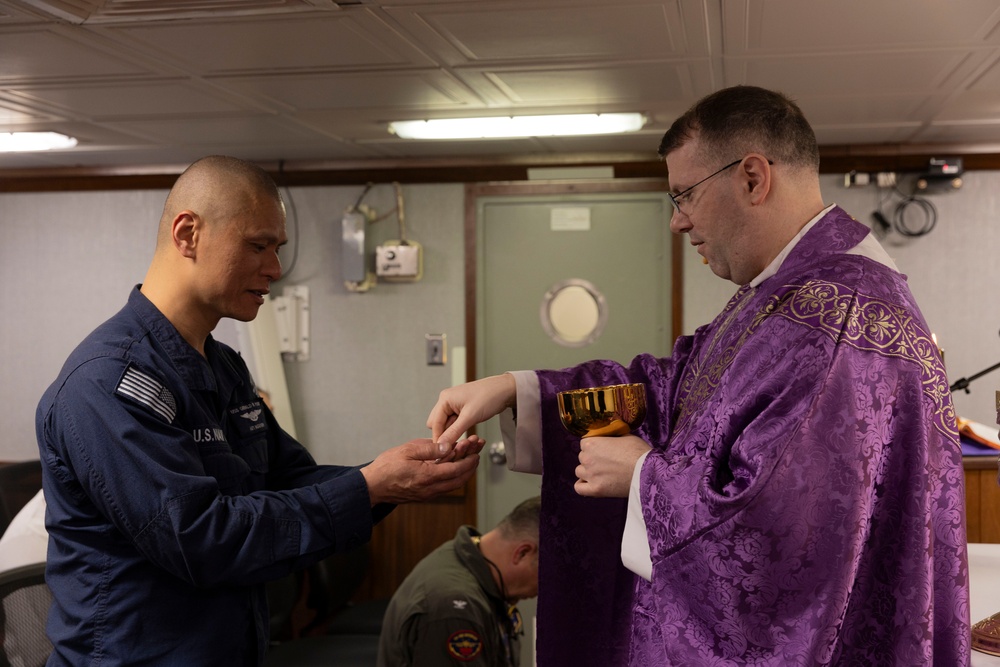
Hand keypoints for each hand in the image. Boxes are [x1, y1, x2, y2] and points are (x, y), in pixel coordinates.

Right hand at [361, 436, 483, 505]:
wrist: (372, 486)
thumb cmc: (386, 467)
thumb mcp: (408, 450)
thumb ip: (430, 448)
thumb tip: (448, 446)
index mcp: (428, 476)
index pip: (456, 469)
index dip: (469, 460)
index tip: (476, 451)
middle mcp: (431, 488)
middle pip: (459, 480)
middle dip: (471, 466)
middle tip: (477, 454)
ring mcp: (428, 494)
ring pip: (453, 485)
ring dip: (463, 472)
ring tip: (469, 460)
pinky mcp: (424, 495)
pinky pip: (444, 487)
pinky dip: (453, 477)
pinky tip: (453, 468)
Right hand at [426, 374, 515, 454]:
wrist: (506, 389)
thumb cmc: (489, 397)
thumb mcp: (470, 417)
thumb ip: (453, 431)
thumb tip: (441, 444)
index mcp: (444, 399)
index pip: (434, 424)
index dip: (439, 439)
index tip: (444, 452)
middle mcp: (446, 400)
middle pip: (437, 424)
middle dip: (445, 435)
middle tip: (457, 443)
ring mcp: (454, 404)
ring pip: (446, 424)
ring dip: (453, 432)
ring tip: (465, 436)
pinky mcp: (462, 408)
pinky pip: (455, 422)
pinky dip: (459, 429)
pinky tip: (468, 431)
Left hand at [574, 434, 650, 497]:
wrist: (648, 471)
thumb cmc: (638, 451)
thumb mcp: (624, 436)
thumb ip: (610, 437)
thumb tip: (609, 437)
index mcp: (591, 443)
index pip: (584, 444)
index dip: (594, 447)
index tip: (603, 450)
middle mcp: (587, 458)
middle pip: (582, 457)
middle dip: (592, 459)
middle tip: (606, 462)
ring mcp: (590, 475)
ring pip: (580, 472)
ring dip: (588, 472)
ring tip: (602, 473)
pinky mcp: (595, 489)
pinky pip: (579, 488)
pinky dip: (583, 486)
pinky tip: (592, 483)